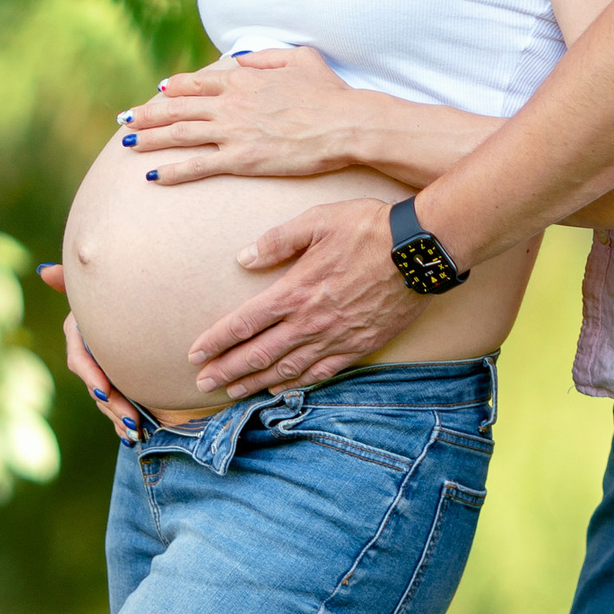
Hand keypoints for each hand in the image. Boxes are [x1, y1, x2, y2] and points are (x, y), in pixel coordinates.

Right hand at [38, 266, 138, 442]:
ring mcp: (102, 373)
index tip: (106, 389)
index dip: (91, 374)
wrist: (143, 311)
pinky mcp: (116, 387)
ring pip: (105, 401)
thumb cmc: (117, 292)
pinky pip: (115, 410)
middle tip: (132, 418)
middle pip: (95, 386)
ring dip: (118, 418)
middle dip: (112, 404)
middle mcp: (89, 356)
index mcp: (81, 334)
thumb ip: (71, 282)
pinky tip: (132, 436)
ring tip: (136, 431)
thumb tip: (45, 271)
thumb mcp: (101, 289)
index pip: (80, 358)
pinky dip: (122, 424)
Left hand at [120, 46, 362, 183]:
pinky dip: (172, 170)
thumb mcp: (300, 58)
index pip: (197, 82)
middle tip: (124, 120)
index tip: (158, 91)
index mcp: (243, 79)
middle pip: (178, 107)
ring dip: (150, 139)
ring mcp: (233, 131)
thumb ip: (265, 56)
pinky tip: (152, 176)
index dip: (174, 87)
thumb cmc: (329, 92)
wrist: (344, 123)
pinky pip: (197, 165)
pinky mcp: (241, 158)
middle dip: (147, 114)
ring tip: (127, 144)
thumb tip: (240, 58)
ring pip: (180, 134)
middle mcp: (230, 103)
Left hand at [186, 196, 421, 396]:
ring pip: (286, 369)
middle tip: (202, 384)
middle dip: (227, 370)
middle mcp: (310, 321)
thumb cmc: (368, 228)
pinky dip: (296, 384)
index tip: (195, 354)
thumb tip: (244, 258)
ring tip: (232, 392)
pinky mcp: (358, 346)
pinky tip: (280, 389)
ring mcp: (335, 338)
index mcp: (294, 291)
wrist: (419, 250)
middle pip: (258, 354)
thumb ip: (278, 240)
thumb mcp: (317, 221)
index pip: (244, 323)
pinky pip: (321, 373)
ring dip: (255, 383)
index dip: (216, 341)